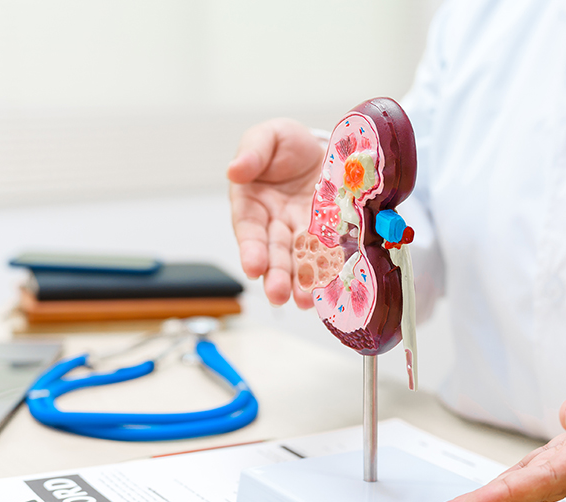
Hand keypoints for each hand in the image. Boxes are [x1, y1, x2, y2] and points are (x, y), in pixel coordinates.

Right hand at [227, 119, 323, 308]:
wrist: (324, 146)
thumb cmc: (286, 145)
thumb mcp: (267, 137)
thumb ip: (252, 152)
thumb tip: (234, 170)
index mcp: (252, 205)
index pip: (249, 231)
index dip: (251, 249)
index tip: (253, 267)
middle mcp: (276, 226)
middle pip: (274, 254)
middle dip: (275, 275)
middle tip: (278, 294)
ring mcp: (304, 233)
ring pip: (300, 261)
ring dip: (301, 282)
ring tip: (304, 300)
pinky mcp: (329, 234)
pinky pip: (329, 254)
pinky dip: (330, 271)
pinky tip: (331, 286)